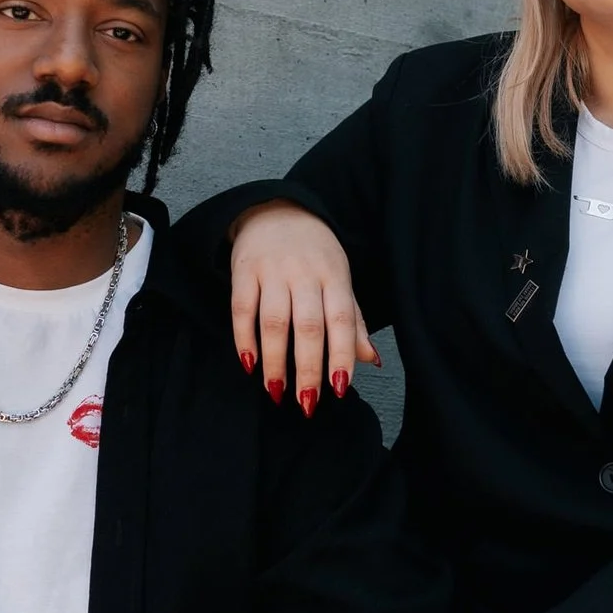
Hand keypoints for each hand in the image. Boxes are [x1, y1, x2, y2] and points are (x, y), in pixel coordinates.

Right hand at [228, 200, 378, 414]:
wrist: (276, 210)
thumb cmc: (315, 254)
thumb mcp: (340, 279)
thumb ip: (353, 321)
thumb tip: (371, 360)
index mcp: (334, 275)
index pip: (342, 320)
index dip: (341, 355)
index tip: (339, 390)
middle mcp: (304, 273)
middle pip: (308, 326)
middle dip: (308, 368)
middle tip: (306, 403)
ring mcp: (272, 270)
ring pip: (274, 321)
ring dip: (274, 360)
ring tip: (277, 391)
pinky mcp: (244, 270)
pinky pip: (242, 309)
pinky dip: (244, 338)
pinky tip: (250, 363)